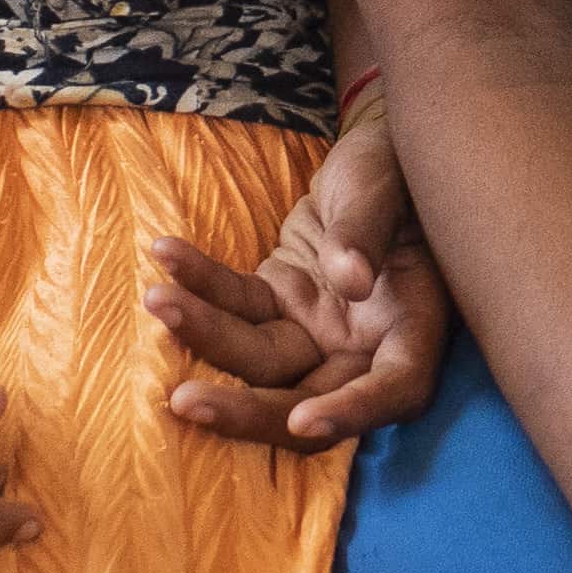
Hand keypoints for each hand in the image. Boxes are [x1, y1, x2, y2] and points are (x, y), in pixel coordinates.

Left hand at [150, 109, 456, 447]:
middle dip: (247, 410)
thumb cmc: (395, 166)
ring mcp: (316, 328)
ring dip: (205, 335)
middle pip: (310, 398)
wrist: (374, 151)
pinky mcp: (277, 302)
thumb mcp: (385, 186)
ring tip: (158, 299)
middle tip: (184, 401)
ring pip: (258, 360)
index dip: (353, 413)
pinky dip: (200, 282)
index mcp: (413, 324)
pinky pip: (234, 304)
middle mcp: (363, 342)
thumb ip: (367, 231)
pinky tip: (166, 253)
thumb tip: (352, 279)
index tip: (302, 420)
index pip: (395, 388)